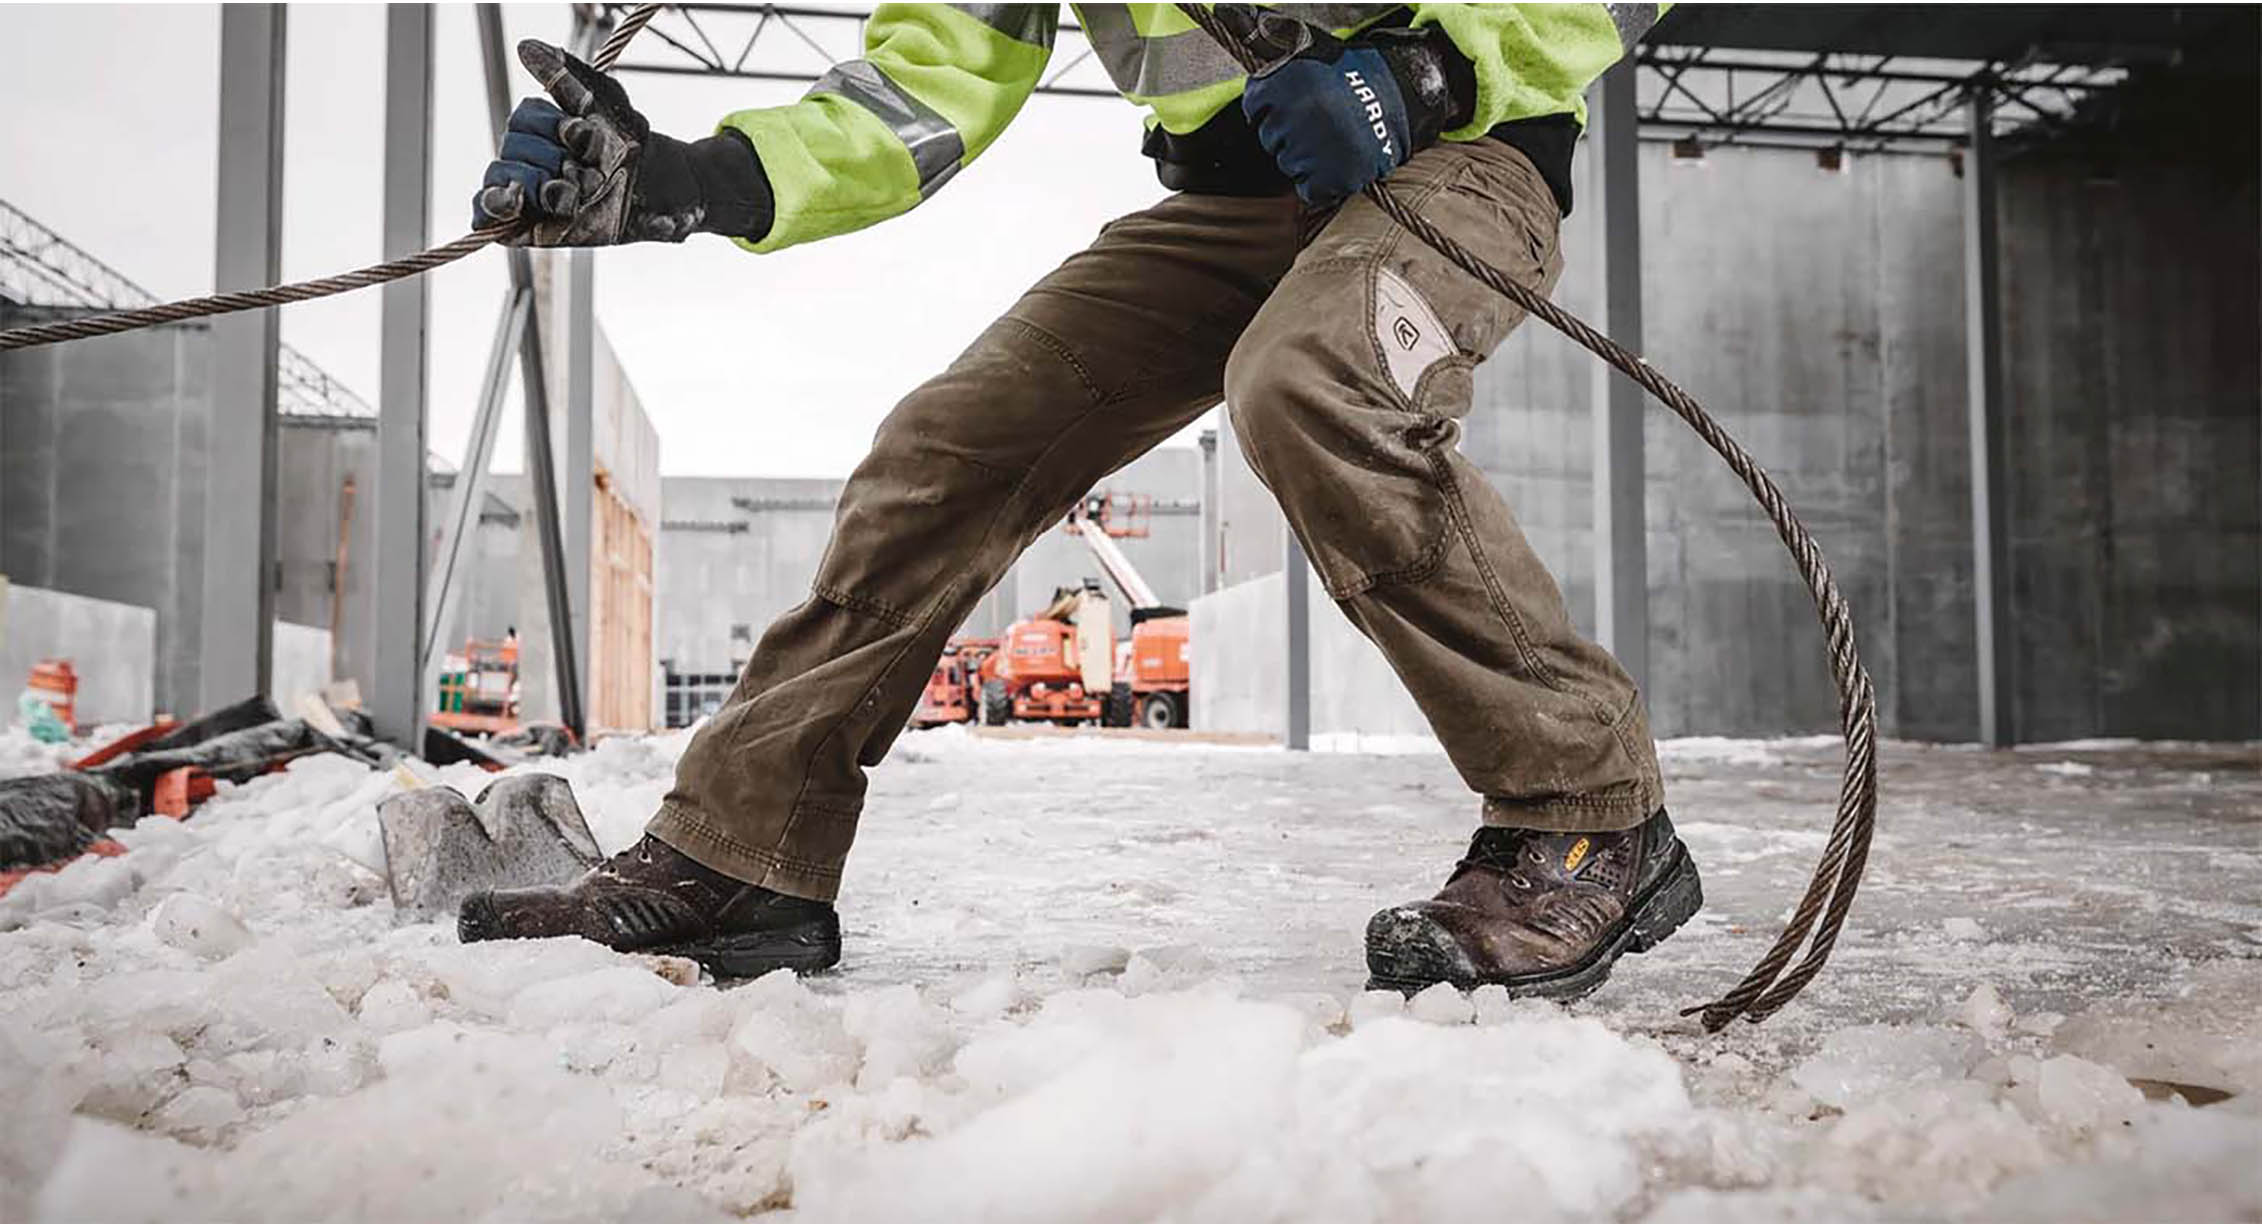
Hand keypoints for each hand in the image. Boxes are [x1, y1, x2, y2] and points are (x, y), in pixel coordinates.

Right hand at [471, 40, 770, 245]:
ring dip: (541, 184)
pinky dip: (494, 205)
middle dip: (554, 159)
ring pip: (503, 176)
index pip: (525, 117)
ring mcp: (525, 190)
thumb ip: (569, 75)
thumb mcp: (608, 100)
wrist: (660, 192)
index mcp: (542, 125)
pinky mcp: (523, 224)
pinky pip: (486, 213)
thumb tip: (526, 47)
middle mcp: (529, 155)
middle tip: (589, 173)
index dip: (552, 125)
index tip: (580, 132)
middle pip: (514, 147)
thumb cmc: (631, 142)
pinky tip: (513, 199)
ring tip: (576, 194)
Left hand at [1236, 17, 1468, 207]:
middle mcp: (1299, 116)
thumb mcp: (1300, 43)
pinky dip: (1322, 182)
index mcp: (1285, 84)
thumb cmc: (1343, 68)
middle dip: (1290, 130)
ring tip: (1332, 133)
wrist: (1400, 90)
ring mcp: (1318, 149)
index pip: (1254, 109)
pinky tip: (1338, 158)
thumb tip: (1223, 9)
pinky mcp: (1337, 176)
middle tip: (1320, 115)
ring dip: (1307, 155)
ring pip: (1289, 164)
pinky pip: (1310, 190)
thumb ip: (1260, 32)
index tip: (1298, 97)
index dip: (1273, 105)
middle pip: (1271, 139)